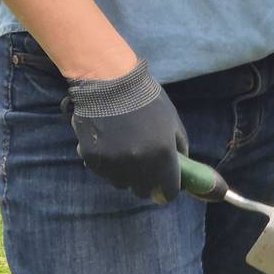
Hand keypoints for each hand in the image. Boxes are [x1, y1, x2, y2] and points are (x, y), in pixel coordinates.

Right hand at [61, 59, 188, 201]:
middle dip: (146, 180)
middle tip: (144, 160)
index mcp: (163, 155)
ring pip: (121, 183)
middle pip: (143, 191)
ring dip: (125, 172)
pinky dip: (107, 163)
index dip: (167, 186)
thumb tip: (181, 168)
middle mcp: (138, 166)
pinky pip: (103, 172)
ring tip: (124, 145)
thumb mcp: (171, 119)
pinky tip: (109, 141)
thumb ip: (179, 148)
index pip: (167, 193)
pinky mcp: (92, 159)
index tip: (165, 178)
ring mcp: (113, 164)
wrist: (108, 80)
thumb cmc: (144, 97)